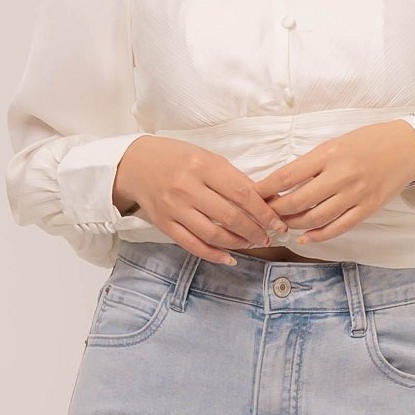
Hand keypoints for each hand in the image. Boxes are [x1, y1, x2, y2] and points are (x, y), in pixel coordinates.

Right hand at [113, 137, 289, 264]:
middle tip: (267, 237)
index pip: (242, 193)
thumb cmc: (177, 158)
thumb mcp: (207, 158)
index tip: (278, 222)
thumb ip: (233, 178)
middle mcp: (188, 187)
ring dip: (238, 243)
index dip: (264, 212)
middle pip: (230, 217)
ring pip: (213, 235)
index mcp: (203, 166)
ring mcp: (174, 208)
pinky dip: (214, 255)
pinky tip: (229, 257)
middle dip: (255, 231)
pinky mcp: (164, 224)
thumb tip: (265, 200)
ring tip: (251, 244)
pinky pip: (193, 245)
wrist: (135, 163)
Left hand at [252, 121, 414, 245]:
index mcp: (329, 154)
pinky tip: (305, 237)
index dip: (265, 189)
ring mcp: (355, 194)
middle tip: (263, 214)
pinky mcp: (368, 209)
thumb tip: (282, 183)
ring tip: (282, 224)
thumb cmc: (368, 141)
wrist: (407, 147)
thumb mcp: (335, 143)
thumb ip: (312, 163)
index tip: (252, 195)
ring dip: (293, 224)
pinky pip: (338, 228)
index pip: (287, 176)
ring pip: (315, 218)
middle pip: (297, 201)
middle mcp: (341, 175)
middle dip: (275, 211)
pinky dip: (318, 236)